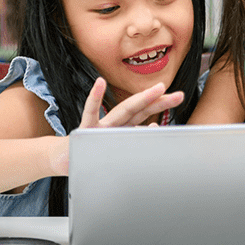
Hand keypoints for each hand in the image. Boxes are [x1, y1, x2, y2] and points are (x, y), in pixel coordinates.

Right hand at [47, 79, 184, 176]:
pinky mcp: (85, 130)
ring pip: (124, 110)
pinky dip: (94, 97)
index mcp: (122, 126)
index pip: (145, 113)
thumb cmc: (91, 152)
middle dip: (160, 101)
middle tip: (179, 95)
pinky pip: (90, 113)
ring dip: (142, 99)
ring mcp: (101, 125)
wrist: (64, 160)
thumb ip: (133, 137)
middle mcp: (114, 122)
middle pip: (140, 109)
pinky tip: (100, 83)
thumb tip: (154, 127)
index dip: (161, 104)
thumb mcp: (115, 146)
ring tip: (157, 89)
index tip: (178, 96)